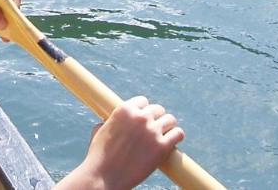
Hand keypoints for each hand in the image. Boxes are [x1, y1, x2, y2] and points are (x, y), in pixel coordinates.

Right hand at [61, 97, 183, 189]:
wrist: (104, 177)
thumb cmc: (99, 157)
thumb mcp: (99, 132)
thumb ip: (108, 123)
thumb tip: (106, 122)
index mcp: (125, 110)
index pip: (143, 101)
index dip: (144, 110)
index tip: (145, 118)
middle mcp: (140, 117)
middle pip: (158, 109)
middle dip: (157, 118)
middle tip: (155, 129)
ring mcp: (152, 131)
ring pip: (170, 120)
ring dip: (168, 126)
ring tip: (166, 134)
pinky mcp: (162, 147)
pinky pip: (178, 134)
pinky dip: (177, 136)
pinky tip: (174, 141)